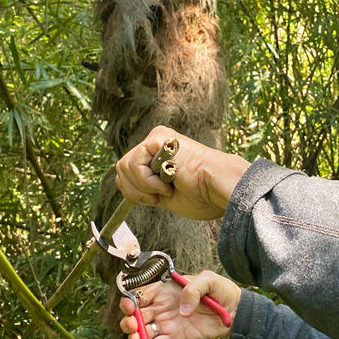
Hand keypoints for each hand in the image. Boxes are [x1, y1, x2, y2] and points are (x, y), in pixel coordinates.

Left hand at [115, 126, 250, 220]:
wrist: (218, 189)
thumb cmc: (202, 195)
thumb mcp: (163, 193)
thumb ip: (144, 185)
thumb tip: (122, 183)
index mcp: (160, 154)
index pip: (127, 172)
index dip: (136, 192)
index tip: (158, 199)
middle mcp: (157, 143)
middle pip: (121, 169)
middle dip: (137, 191)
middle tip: (161, 196)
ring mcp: (157, 138)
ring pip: (124, 167)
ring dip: (145, 187)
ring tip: (168, 187)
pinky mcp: (157, 138)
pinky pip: (134, 165)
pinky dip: (148, 181)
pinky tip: (169, 181)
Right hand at [119, 271, 241, 338]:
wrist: (234, 312)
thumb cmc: (220, 291)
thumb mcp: (208, 280)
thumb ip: (193, 289)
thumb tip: (182, 311)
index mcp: (165, 290)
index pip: (140, 294)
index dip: (130, 300)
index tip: (130, 306)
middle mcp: (161, 307)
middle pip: (136, 314)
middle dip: (129, 320)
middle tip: (132, 325)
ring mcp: (167, 324)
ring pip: (143, 331)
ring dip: (135, 336)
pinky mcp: (175, 338)